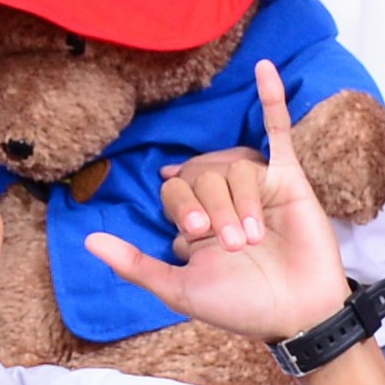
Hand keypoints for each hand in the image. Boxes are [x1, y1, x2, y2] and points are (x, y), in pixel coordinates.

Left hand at [98, 61, 352, 345]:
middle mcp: (224, 201)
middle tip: (232, 245)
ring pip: (235, 168)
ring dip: (241, 203)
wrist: (296, 315)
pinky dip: (272, 99)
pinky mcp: (290, 180)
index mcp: (198, 224)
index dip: (181, 207)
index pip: (175, 190)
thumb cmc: (241, 307)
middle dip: (214, 211)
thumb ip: (135, 264)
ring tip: (253, 238)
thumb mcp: (178, 289)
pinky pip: (277, 133)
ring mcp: (257, 187)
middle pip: (204, 177)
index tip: (196, 237)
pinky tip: (264, 69)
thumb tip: (87, 241)